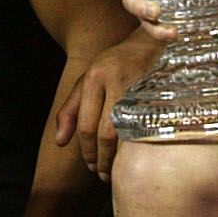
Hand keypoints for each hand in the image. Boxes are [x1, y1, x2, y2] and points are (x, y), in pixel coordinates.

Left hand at [54, 31, 160, 179]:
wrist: (149, 41)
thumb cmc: (115, 65)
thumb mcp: (87, 81)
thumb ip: (70, 110)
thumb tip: (59, 142)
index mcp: (94, 77)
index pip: (86, 124)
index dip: (86, 151)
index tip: (89, 166)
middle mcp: (115, 80)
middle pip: (106, 132)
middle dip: (102, 158)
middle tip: (101, 174)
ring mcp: (139, 86)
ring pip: (127, 132)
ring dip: (120, 157)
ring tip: (115, 170)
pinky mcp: (158, 92)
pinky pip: (147, 127)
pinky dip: (139, 146)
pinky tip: (135, 156)